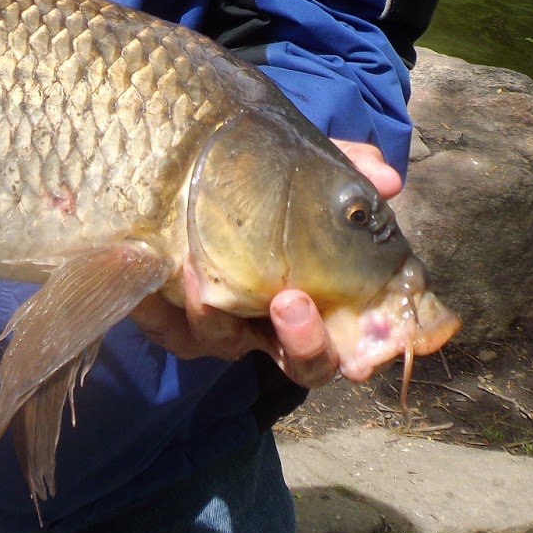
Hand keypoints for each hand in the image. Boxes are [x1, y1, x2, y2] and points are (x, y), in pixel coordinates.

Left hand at [129, 139, 401, 387]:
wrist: (200, 168)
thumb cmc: (270, 182)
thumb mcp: (310, 169)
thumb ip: (349, 170)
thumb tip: (387, 179)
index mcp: (317, 302)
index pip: (345, 350)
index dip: (357, 358)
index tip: (361, 358)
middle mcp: (272, 325)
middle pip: (299, 364)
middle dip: (302, 343)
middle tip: (291, 301)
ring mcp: (222, 325)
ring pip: (220, 344)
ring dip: (212, 315)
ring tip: (199, 269)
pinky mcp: (170, 316)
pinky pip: (162, 326)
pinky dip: (154, 306)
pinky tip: (145, 265)